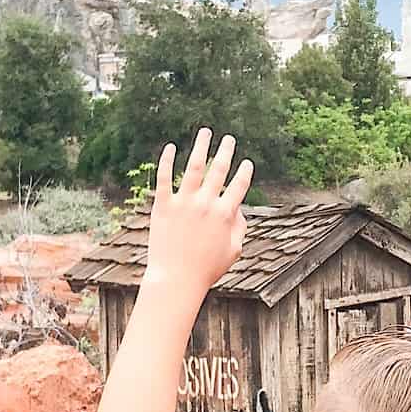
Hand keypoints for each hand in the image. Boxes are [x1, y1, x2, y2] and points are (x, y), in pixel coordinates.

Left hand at [145, 129, 253, 295]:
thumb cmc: (206, 269)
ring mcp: (184, 202)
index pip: (239, 186)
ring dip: (202, 146)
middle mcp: (207, 203)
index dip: (245, 172)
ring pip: (195, 166)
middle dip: (226, 151)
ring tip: (206, 132)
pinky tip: (171, 147)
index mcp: (226, 214)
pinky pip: (165, 178)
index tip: (247, 163)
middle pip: (220, 170)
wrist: (176, 279)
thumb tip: (239, 209)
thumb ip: (240, 227)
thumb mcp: (233, 251)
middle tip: (229, 138)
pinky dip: (168, 160)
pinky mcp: (164, 206)